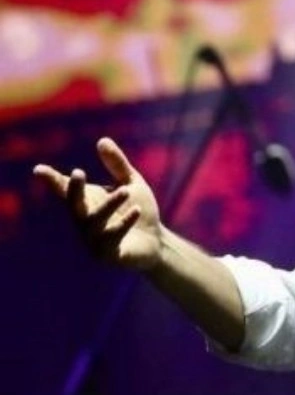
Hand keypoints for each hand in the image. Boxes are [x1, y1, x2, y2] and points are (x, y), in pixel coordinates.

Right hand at [34, 138, 163, 270]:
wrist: (156, 242)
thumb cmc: (139, 210)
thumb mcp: (131, 183)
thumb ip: (117, 164)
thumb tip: (102, 140)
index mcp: (87, 202)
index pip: (65, 190)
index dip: (52, 180)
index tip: (39, 170)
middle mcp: (85, 220)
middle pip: (73, 205)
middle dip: (73, 190)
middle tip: (77, 173)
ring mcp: (93, 239)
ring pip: (94, 222)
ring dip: (108, 205)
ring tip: (124, 191)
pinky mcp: (108, 254)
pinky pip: (111, 239)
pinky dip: (122, 224)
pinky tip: (135, 211)